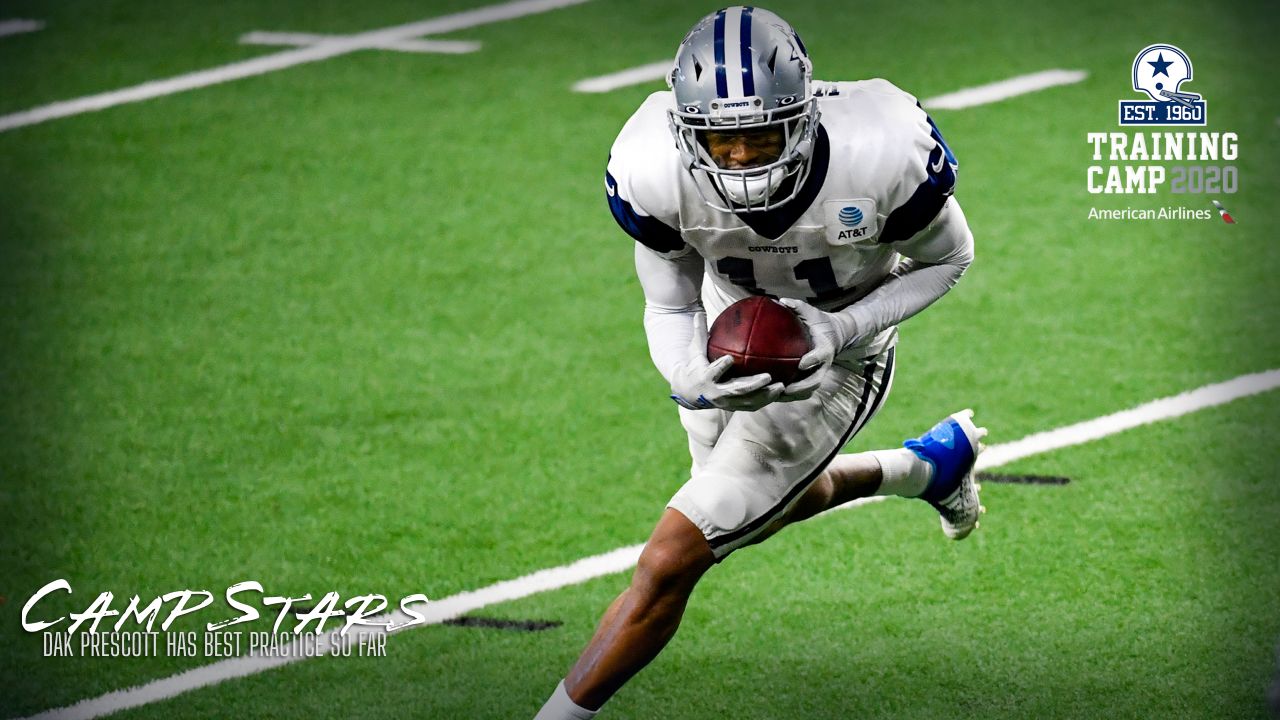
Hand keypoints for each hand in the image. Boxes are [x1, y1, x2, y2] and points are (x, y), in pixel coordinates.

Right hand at [669, 313, 784, 410]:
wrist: (690, 392)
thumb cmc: (696, 366)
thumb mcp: (695, 350)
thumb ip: (699, 333)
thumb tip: (699, 312)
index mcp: (705, 378)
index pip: (712, 373)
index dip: (720, 368)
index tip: (729, 359)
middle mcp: (717, 393)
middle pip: (736, 390)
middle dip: (753, 385)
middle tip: (768, 376)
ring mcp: (727, 402)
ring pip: (748, 401)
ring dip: (765, 395)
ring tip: (781, 386)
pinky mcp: (736, 407)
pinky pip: (754, 405)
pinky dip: (767, 399)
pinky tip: (781, 391)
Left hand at [776, 298, 851, 401]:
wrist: (836, 334)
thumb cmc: (820, 322)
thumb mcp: (812, 312)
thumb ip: (798, 307)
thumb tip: (781, 300)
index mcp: (825, 349)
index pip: (820, 356)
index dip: (812, 361)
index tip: (802, 363)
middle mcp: (823, 364)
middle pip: (815, 380)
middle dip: (801, 387)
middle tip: (785, 389)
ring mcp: (819, 373)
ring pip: (808, 389)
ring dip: (794, 395)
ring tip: (775, 397)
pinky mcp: (812, 378)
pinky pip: (803, 390)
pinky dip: (790, 395)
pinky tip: (773, 396)